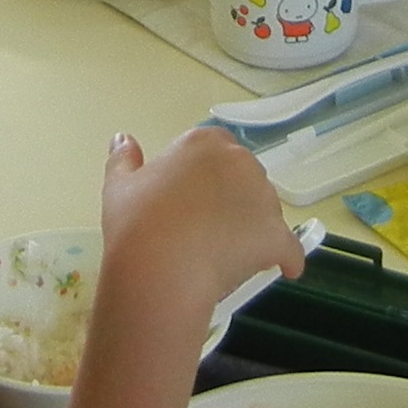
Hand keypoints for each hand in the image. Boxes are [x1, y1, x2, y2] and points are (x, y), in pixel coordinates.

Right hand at [97, 128, 295, 324]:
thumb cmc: (137, 223)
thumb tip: (123, 138)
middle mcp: (240, 162)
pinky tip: (281, 269)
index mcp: (203, 144)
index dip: (203, 175)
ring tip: (227, 255)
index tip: (188, 199)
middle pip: (244, 177)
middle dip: (232, 199)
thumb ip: (123, 159)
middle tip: (204, 228)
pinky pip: (289, 246)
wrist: (159, 268)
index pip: (215, 149)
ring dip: (253, 226)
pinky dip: (286, 258)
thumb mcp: (119, 187)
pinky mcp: (277, 235)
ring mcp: (263, 198)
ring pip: (265, 210)